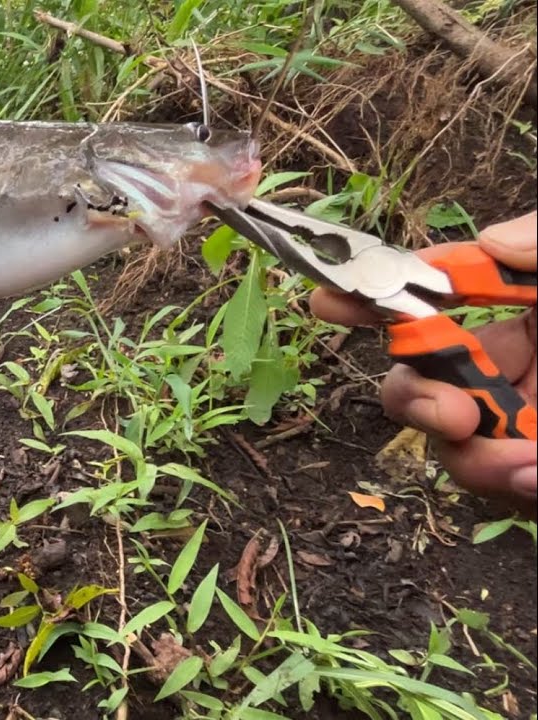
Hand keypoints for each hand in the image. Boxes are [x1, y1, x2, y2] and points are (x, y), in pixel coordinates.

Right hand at [309, 212, 536, 516]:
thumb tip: (488, 242)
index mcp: (533, 314)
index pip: (443, 302)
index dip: (379, 301)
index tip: (328, 301)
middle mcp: (522, 374)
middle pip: (426, 386)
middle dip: (416, 399)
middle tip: (451, 412)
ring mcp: (527, 432)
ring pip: (458, 452)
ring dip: (477, 460)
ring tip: (529, 464)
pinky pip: (501, 492)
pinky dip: (511, 487)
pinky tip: (535, 478)